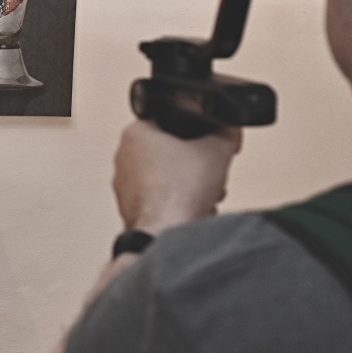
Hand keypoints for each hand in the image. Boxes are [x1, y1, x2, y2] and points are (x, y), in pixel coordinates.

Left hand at [112, 119, 241, 233]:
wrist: (167, 232)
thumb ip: (225, 132)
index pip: (169, 121)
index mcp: (134, 134)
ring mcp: (124, 185)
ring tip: (205, 193)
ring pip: (168, 178)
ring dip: (191, 185)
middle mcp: (123, 157)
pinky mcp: (130, 208)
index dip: (196, 133)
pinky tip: (194, 209)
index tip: (208, 143)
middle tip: (208, 172)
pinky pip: (161, 200)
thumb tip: (228, 128)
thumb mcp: (218, 149)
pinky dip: (179, 203)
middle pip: (171, 153)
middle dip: (195, 164)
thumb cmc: (179, 192)